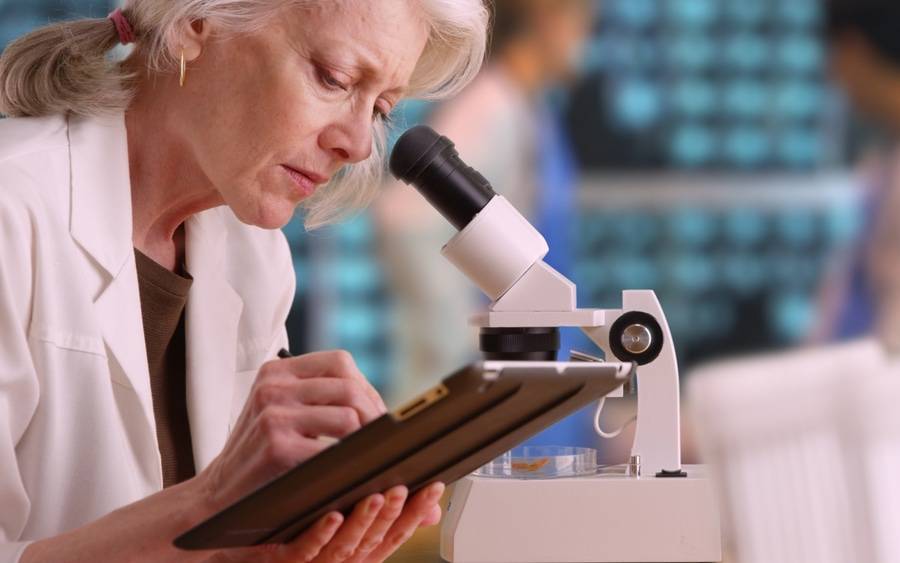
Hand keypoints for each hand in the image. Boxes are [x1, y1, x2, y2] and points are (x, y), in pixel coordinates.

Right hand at [198, 349, 386, 510]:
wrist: (217, 495)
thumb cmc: (260, 455)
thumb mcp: (279, 411)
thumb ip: (317, 397)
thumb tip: (380, 406)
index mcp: (276, 371)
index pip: (340, 361)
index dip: (366, 386)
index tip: (376, 414)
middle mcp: (273, 386)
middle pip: (349, 388)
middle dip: (375, 416)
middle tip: (384, 441)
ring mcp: (273, 415)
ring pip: (348, 417)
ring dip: (366, 440)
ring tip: (369, 456)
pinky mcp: (277, 446)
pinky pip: (334, 449)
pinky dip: (351, 462)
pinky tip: (352, 472)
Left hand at [208, 483, 444, 562]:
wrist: (227, 537)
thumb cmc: (285, 520)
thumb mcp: (334, 510)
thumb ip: (374, 499)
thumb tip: (417, 483)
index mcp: (355, 544)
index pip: (395, 531)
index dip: (417, 511)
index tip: (433, 486)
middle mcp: (339, 556)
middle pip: (376, 540)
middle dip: (396, 515)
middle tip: (405, 487)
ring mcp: (312, 561)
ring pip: (347, 547)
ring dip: (365, 522)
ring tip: (377, 495)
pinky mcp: (282, 561)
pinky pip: (305, 551)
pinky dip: (322, 534)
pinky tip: (331, 513)